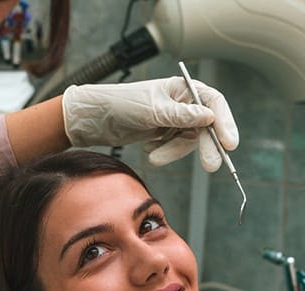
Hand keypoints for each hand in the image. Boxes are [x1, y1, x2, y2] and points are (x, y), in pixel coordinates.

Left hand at [62, 76, 238, 171]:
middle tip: (211, 166)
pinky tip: (148, 148)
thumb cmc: (122, 105)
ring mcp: (174, 120)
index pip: (213, 103)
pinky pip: (174, 148)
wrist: (96, 119)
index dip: (224, 122)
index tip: (230, 144)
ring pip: (188, 142)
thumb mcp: (153, 110)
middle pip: (206, 126)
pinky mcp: (164, 135)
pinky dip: (163, 153)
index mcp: (182, 88)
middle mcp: (182, 103)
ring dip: (172, 152)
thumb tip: (209, 117)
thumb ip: (181, 115)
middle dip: (207, 146)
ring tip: (153, 157)